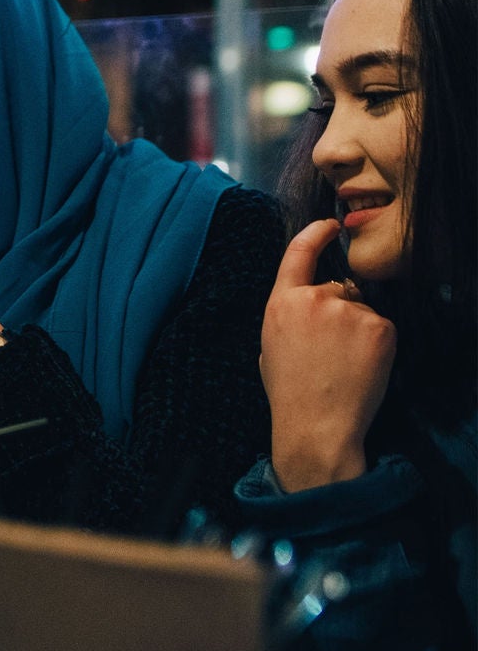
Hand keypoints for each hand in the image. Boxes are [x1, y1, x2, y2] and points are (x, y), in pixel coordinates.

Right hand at [261, 219, 393, 492]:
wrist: (316, 425)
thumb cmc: (289, 391)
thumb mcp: (269, 344)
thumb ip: (288, 314)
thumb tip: (309, 302)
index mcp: (280, 302)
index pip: (298, 252)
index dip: (315, 233)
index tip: (330, 225)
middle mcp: (314, 299)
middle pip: (338, 288)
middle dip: (341, 310)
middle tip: (333, 349)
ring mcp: (349, 311)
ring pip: (363, 309)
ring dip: (359, 329)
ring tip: (345, 364)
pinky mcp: (379, 327)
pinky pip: (382, 327)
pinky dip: (377, 345)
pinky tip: (362, 367)